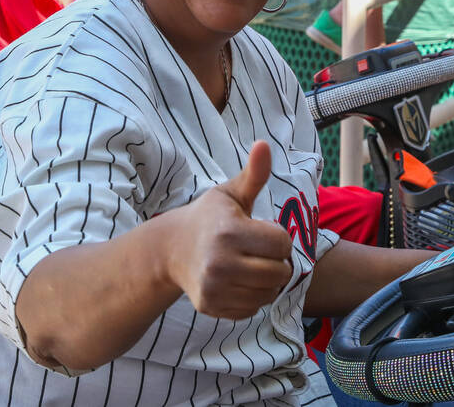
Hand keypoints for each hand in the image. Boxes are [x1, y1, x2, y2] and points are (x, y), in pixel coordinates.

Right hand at [166, 141, 292, 319]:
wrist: (171, 249)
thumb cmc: (208, 218)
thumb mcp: (230, 193)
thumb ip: (254, 174)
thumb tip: (264, 144)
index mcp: (229, 231)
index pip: (282, 243)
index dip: (277, 236)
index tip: (260, 231)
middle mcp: (220, 262)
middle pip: (280, 272)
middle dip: (276, 261)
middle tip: (258, 251)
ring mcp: (215, 288)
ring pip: (270, 293)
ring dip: (268, 281)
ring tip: (251, 265)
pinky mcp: (212, 306)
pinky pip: (253, 309)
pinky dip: (253, 297)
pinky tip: (239, 281)